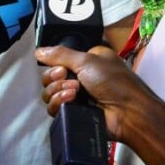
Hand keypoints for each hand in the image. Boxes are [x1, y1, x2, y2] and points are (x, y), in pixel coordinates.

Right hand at [37, 44, 156, 145]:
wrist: (126, 112)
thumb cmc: (112, 80)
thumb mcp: (87, 61)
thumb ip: (61, 55)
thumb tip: (38, 51)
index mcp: (87, 60)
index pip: (60, 60)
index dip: (56, 64)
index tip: (62, 68)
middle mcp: (81, 76)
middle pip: (51, 77)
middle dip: (55, 78)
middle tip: (67, 78)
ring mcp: (77, 96)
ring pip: (50, 93)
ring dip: (58, 91)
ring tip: (74, 92)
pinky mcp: (74, 113)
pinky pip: (54, 108)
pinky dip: (59, 104)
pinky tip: (71, 102)